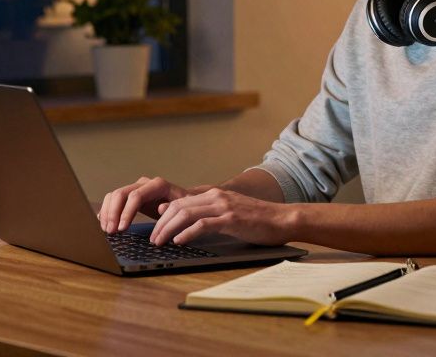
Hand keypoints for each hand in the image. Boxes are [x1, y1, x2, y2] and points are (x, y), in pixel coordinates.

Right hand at [98, 176, 206, 232]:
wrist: (184, 202)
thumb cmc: (185, 207)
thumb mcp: (185, 209)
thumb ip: (173, 209)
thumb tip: (161, 209)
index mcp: (157, 185)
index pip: (136, 196)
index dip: (126, 212)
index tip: (122, 229)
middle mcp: (144, 183)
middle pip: (121, 194)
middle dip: (113, 214)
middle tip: (111, 232)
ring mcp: (135, 188)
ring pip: (114, 196)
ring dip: (107, 213)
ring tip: (107, 231)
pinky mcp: (130, 195)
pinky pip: (113, 199)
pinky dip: (106, 210)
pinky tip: (103, 222)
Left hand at [149, 188, 295, 246]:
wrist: (283, 219)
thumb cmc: (257, 220)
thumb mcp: (229, 213)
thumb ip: (209, 214)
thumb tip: (183, 219)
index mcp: (214, 195)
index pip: (180, 202)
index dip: (164, 217)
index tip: (155, 230)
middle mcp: (216, 197)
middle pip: (179, 207)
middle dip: (161, 224)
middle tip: (153, 239)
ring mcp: (224, 207)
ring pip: (186, 214)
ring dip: (169, 229)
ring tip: (160, 242)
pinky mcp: (231, 219)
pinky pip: (203, 224)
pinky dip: (187, 233)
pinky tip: (179, 241)